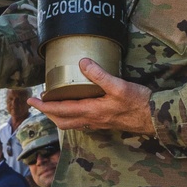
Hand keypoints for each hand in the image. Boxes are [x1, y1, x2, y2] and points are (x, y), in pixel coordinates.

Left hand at [28, 58, 154, 136]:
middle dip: (47, 113)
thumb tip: (82, 62)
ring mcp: (98, 123)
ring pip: (71, 123)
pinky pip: (81, 122)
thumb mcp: (120, 86)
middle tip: (38, 103)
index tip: (31, 100)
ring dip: (58, 115)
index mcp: (91, 111)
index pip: (60, 110)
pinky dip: (71, 116)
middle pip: (62, 121)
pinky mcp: (104, 122)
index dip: (43, 106)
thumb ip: (100, 75)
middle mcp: (91, 120)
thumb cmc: (138, 103)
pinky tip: (74, 107)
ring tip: (52, 105)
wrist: (155, 118)